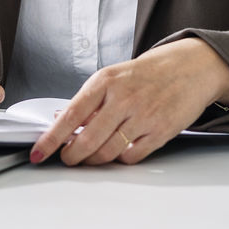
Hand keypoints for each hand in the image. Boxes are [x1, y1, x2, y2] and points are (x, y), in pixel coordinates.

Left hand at [30, 38, 228, 165]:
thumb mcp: (112, 77)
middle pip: (87, 140)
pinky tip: (116, 152)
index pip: (70, 115)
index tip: (38, 153)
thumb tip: (59, 120)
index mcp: (105, 82)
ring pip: (108, 152)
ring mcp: (143, 116)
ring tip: (89, 158)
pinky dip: (119, 160)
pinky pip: (131, 156)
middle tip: (67, 159)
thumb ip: (87, 100)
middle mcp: (123, 98)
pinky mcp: (160, 132)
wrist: (190, 67)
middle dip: (71, 155)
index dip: (51, 139)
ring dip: (93, 160)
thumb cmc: (147, 73)